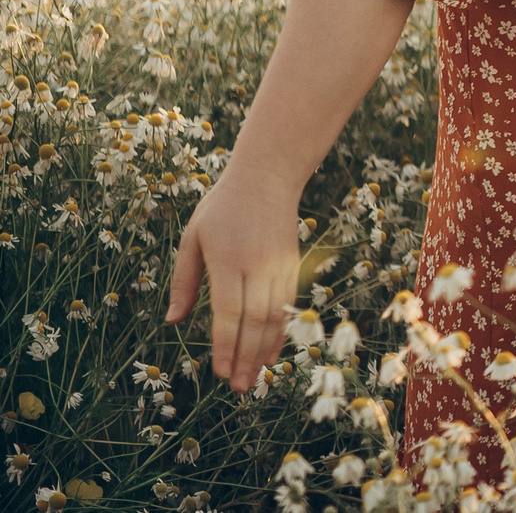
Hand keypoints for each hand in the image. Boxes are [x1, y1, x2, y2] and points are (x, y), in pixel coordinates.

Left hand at [166, 167, 304, 392]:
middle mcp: (257, 265)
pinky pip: (288, 306)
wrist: (269, 177)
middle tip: (236, 388)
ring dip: (264, 350)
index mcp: (227, 258)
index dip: (225, 344)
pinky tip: (271, 352)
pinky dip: (280, 332)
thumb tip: (173, 321)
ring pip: (275, 316)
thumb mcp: (192, 238)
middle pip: (254, 320)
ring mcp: (278, 266)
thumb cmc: (222, 207)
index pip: (228, 310)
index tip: (219, 372)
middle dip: (245, 357)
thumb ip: (184, 281)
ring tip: (253, 378)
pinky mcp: (292, 266)